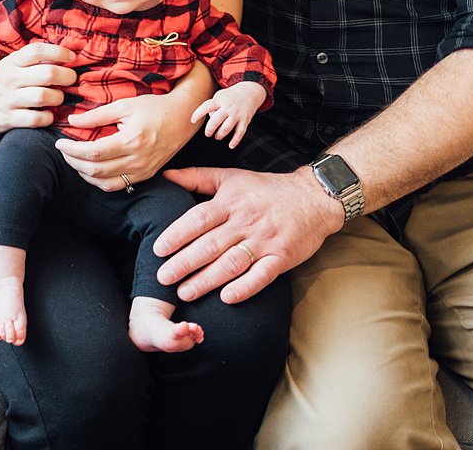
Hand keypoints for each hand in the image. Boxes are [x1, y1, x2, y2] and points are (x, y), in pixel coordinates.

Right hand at [0, 42, 74, 133]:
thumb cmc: (0, 84)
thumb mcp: (10, 66)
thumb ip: (33, 60)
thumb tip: (65, 53)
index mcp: (11, 62)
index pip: (37, 50)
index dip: (59, 52)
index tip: (71, 57)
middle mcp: (9, 78)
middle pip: (47, 73)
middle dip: (67, 76)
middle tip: (71, 79)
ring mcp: (8, 100)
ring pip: (44, 96)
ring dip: (58, 97)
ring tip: (58, 97)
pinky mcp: (8, 119)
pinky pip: (37, 119)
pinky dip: (48, 117)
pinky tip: (48, 114)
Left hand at [56, 90, 200, 190]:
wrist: (183, 118)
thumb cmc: (154, 108)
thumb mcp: (124, 105)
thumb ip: (96, 115)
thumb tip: (72, 121)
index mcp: (132, 140)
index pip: (93, 152)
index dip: (72, 150)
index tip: (60, 142)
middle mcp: (138, 160)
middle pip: (96, 170)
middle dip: (74, 162)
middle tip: (63, 151)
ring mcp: (143, 171)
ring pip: (105, 183)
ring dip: (84, 174)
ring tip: (74, 160)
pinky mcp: (145, 175)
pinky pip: (117, 185)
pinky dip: (100, 181)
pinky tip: (91, 169)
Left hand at [151, 166, 344, 302]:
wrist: (314, 198)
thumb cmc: (266, 189)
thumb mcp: (231, 177)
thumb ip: (197, 177)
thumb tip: (165, 174)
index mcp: (231, 202)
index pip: (199, 219)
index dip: (177, 234)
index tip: (158, 249)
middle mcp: (246, 222)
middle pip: (210, 244)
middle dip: (185, 263)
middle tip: (163, 278)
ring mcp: (265, 241)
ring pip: (231, 263)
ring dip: (207, 280)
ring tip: (185, 292)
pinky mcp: (282, 257)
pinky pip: (262, 275)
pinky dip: (245, 287)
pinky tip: (226, 298)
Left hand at [189, 82, 264, 147]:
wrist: (249, 92)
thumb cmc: (230, 96)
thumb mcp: (219, 96)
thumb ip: (212, 107)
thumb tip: (208, 118)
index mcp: (220, 101)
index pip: (207, 107)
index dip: (198, 114)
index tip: (192, 120)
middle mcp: (228, 107)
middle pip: (216, 120)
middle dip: (209, 129)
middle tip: (208, 133)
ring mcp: (237, 114)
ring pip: (227, 127)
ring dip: (220, 134)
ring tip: (217, 136)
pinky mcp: (245, 120)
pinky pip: (240, 132)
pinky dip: (235, 140)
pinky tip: (231, 145)